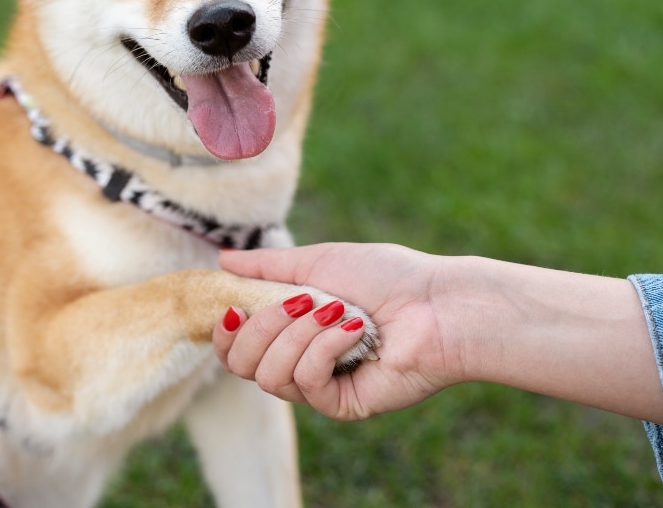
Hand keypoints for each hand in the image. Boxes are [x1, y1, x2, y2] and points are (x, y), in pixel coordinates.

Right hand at [215, 242, 662, 424]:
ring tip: (336, 310)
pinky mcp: (342, 404)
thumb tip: (224, 259)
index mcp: (292, 329)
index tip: (233, 307)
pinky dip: (324, 348)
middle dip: (262, 328)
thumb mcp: (319, 260)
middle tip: (299, 300)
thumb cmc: (388, 276)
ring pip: (269, 375)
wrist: (438, 303)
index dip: (224, 333)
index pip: (236, 348)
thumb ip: (268, 265)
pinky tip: (353, 330)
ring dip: (299, 334)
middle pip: (242, 366)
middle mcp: (301, 360)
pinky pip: (306, 383)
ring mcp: (321, 386)